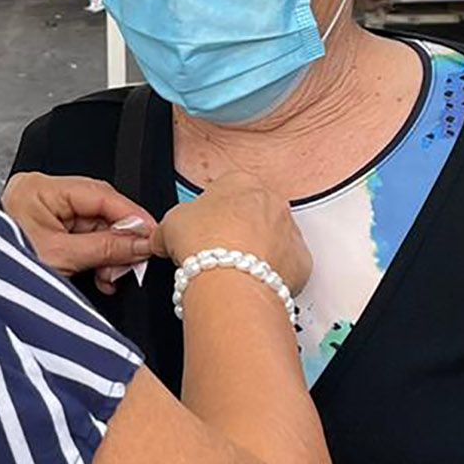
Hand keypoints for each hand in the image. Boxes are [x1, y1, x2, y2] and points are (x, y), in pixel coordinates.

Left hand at [4, 173, 160, 291]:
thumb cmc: (2, 273)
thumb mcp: (61, 259)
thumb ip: (105, 248)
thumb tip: (142, 242)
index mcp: (38, 189)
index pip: (98, 193)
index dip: (130, 214)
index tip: (152, 233)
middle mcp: (39, 194)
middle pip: (97, 209)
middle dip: (119, 238)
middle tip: (135, 261)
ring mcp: (42, 212)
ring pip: (92, 227)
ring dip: (108, 253)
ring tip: (112, 276)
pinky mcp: (45, 231)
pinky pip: (80, 239)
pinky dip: (95, 257)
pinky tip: (102, 276)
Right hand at [160, 171, 310, 294]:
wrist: (230, 281)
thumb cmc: (204, 245)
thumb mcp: (169, 224)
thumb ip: (170, 226)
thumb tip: (162, 238)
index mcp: (240, 181)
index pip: (225, 190)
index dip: (210, 213)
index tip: (202, 230)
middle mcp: (271, 200)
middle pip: (252, 213)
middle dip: (237, 230)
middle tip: (217, 251)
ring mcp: (290, 229)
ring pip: (273, 238)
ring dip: (257, 251)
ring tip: (233, 272)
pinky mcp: (301, 260)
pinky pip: (287, 265)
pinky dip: (273, 273)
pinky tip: (251, 282)